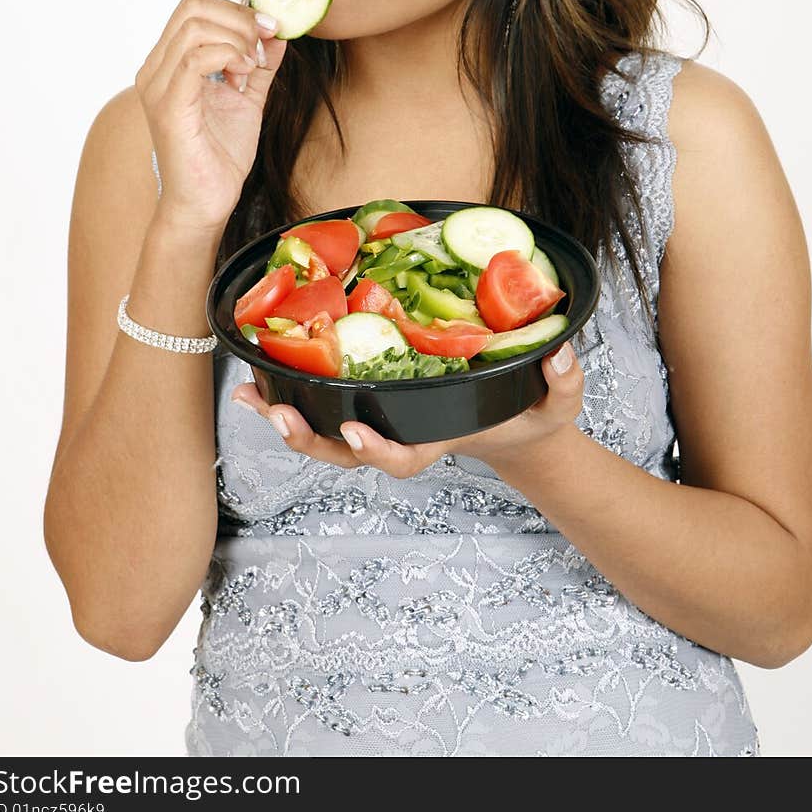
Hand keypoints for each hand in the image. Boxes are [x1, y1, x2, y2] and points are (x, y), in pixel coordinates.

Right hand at [135, 0, 287, 232]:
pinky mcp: (168, 106)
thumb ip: (260, 66)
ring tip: (252, 68)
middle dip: (240, 17)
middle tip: (264, 46)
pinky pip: (194, 59)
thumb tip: (277, 33)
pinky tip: (244, 78)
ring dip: (237, 38)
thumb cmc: (220, 157)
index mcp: (169, 63)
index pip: (195, 6)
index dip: (237, 9)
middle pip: (193, 5)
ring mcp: (158, 86)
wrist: (205, 205)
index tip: (270, 31)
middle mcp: (156, 69)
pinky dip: (229, 57)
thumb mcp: (248, 99)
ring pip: (195, 26)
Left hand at [230, 339, 582, 478]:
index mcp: (437, 438)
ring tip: (247, 396)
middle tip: (276, 414)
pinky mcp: (368, 397)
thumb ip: (564, 381)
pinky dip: (285, 391)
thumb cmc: (530, 415)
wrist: (510, 425)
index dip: (377, 451)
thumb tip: (560, 354)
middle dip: (307, 439)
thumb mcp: (558, 404)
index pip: (403, 457)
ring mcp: (380, 418)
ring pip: (322, 434)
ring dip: (281, 418)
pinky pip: (321, 402)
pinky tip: (254, 375)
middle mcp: (399, 434)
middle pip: (343, 453)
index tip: (357, 432)